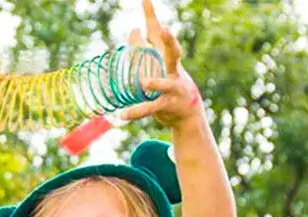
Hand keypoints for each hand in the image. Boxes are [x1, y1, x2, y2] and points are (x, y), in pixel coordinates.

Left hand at [120, 0, 202, 128]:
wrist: (185, 112)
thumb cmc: (167, 84)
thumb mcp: (156, 65)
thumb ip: (143, 49)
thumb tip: (134, 30)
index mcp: (165, 56)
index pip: (157, 33)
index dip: (151, 16)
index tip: (144, 0)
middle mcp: (172, 69)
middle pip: (172, 52)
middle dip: (170, 41)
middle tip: (166, 30)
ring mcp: (172, 87)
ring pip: (163, 83)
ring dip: (155, 83)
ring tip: (144, 82)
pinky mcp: (166, 104)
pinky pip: (149, 108)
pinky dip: (136, 112)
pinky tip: (123, 115)